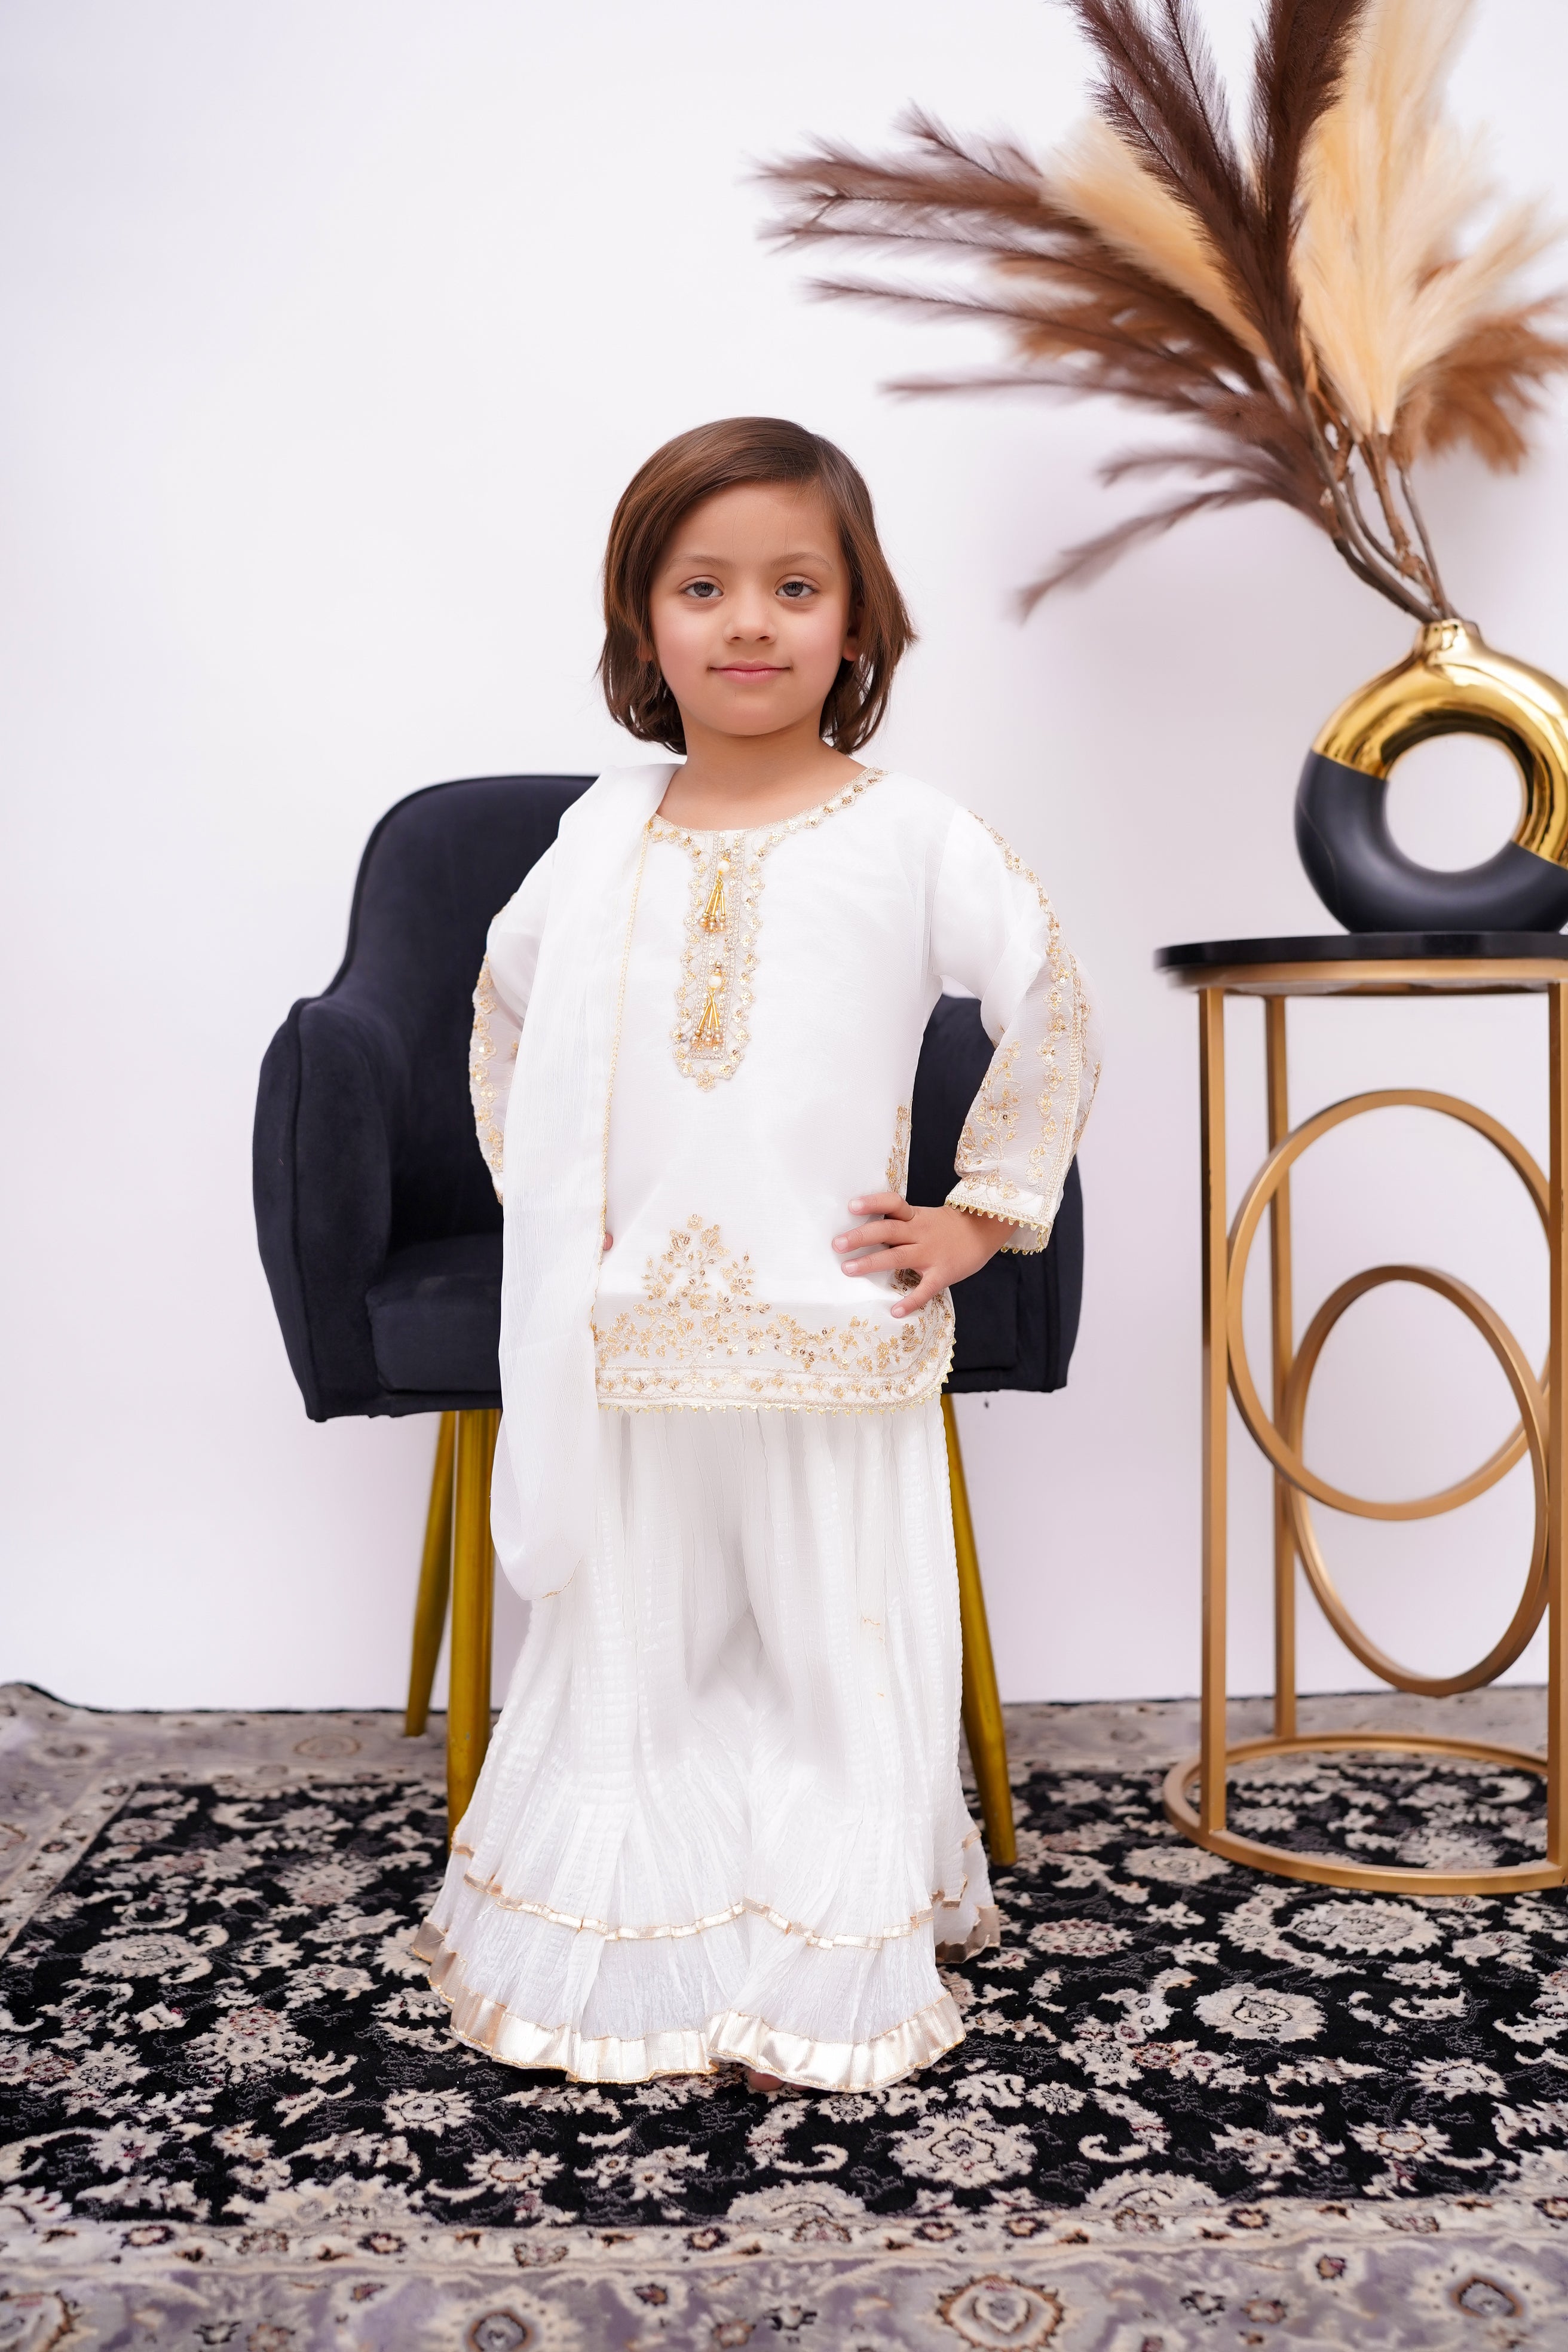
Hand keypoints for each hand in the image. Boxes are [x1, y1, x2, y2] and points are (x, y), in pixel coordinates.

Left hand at [832, 1192, 1016, 1316]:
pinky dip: (910, 1301)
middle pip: (887, 1231)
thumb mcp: (925, 1217)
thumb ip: (901, 1222)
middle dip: (861, 1237)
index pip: (892, 1204)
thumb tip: (866, 1229)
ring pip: (896, 1257)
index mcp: (915, 1217)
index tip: (852, 1206)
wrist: (984, 1232)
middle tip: (837, 1244)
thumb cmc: (948, 1227)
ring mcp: (930, 1254)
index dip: (873, 1203)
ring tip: (848, 1269)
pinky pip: (924, 1289)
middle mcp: (919, 1233)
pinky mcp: (941, 1274)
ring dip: (871, 1263)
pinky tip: (895, 1311)